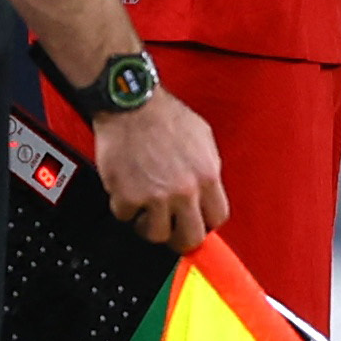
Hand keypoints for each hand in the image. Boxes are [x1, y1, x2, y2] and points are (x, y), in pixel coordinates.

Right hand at [91, 86, 224, 249]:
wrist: (130, 103)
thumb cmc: (163, 115)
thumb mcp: (202, 138)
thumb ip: (207, 169)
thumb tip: (207, 193)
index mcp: (206, 176)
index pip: (217, 218)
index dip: (205, 222)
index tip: (196, 221)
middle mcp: (184, 190)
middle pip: (190, 238)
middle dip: (180, 237)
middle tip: (171, 230)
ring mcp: (155, 197)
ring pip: (156, 235)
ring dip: (148, 224)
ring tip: (145, 209)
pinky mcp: (127, 196)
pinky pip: (125, 217)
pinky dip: (123, 207)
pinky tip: (126, 190)